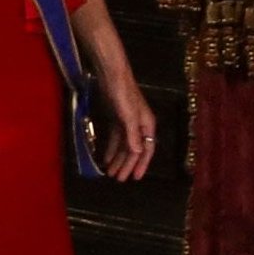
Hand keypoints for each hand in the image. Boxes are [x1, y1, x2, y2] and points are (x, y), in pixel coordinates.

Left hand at [97, 66, 156, 181]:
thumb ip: (133, 135)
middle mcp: (139, 125)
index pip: (147, 149)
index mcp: (147, 125)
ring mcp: (128, 121)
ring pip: (124, 145)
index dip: (141, 164)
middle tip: (118, 179)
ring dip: (118, 158)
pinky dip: (112, 148)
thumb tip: (137, 153)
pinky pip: (116, 138)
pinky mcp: (117, 117)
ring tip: (110, 172)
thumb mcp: (128, 116)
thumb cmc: (123, 94)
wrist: (112, 75)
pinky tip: (106, 157)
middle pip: (134, 150)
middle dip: (127, 165)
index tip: (135, 178)